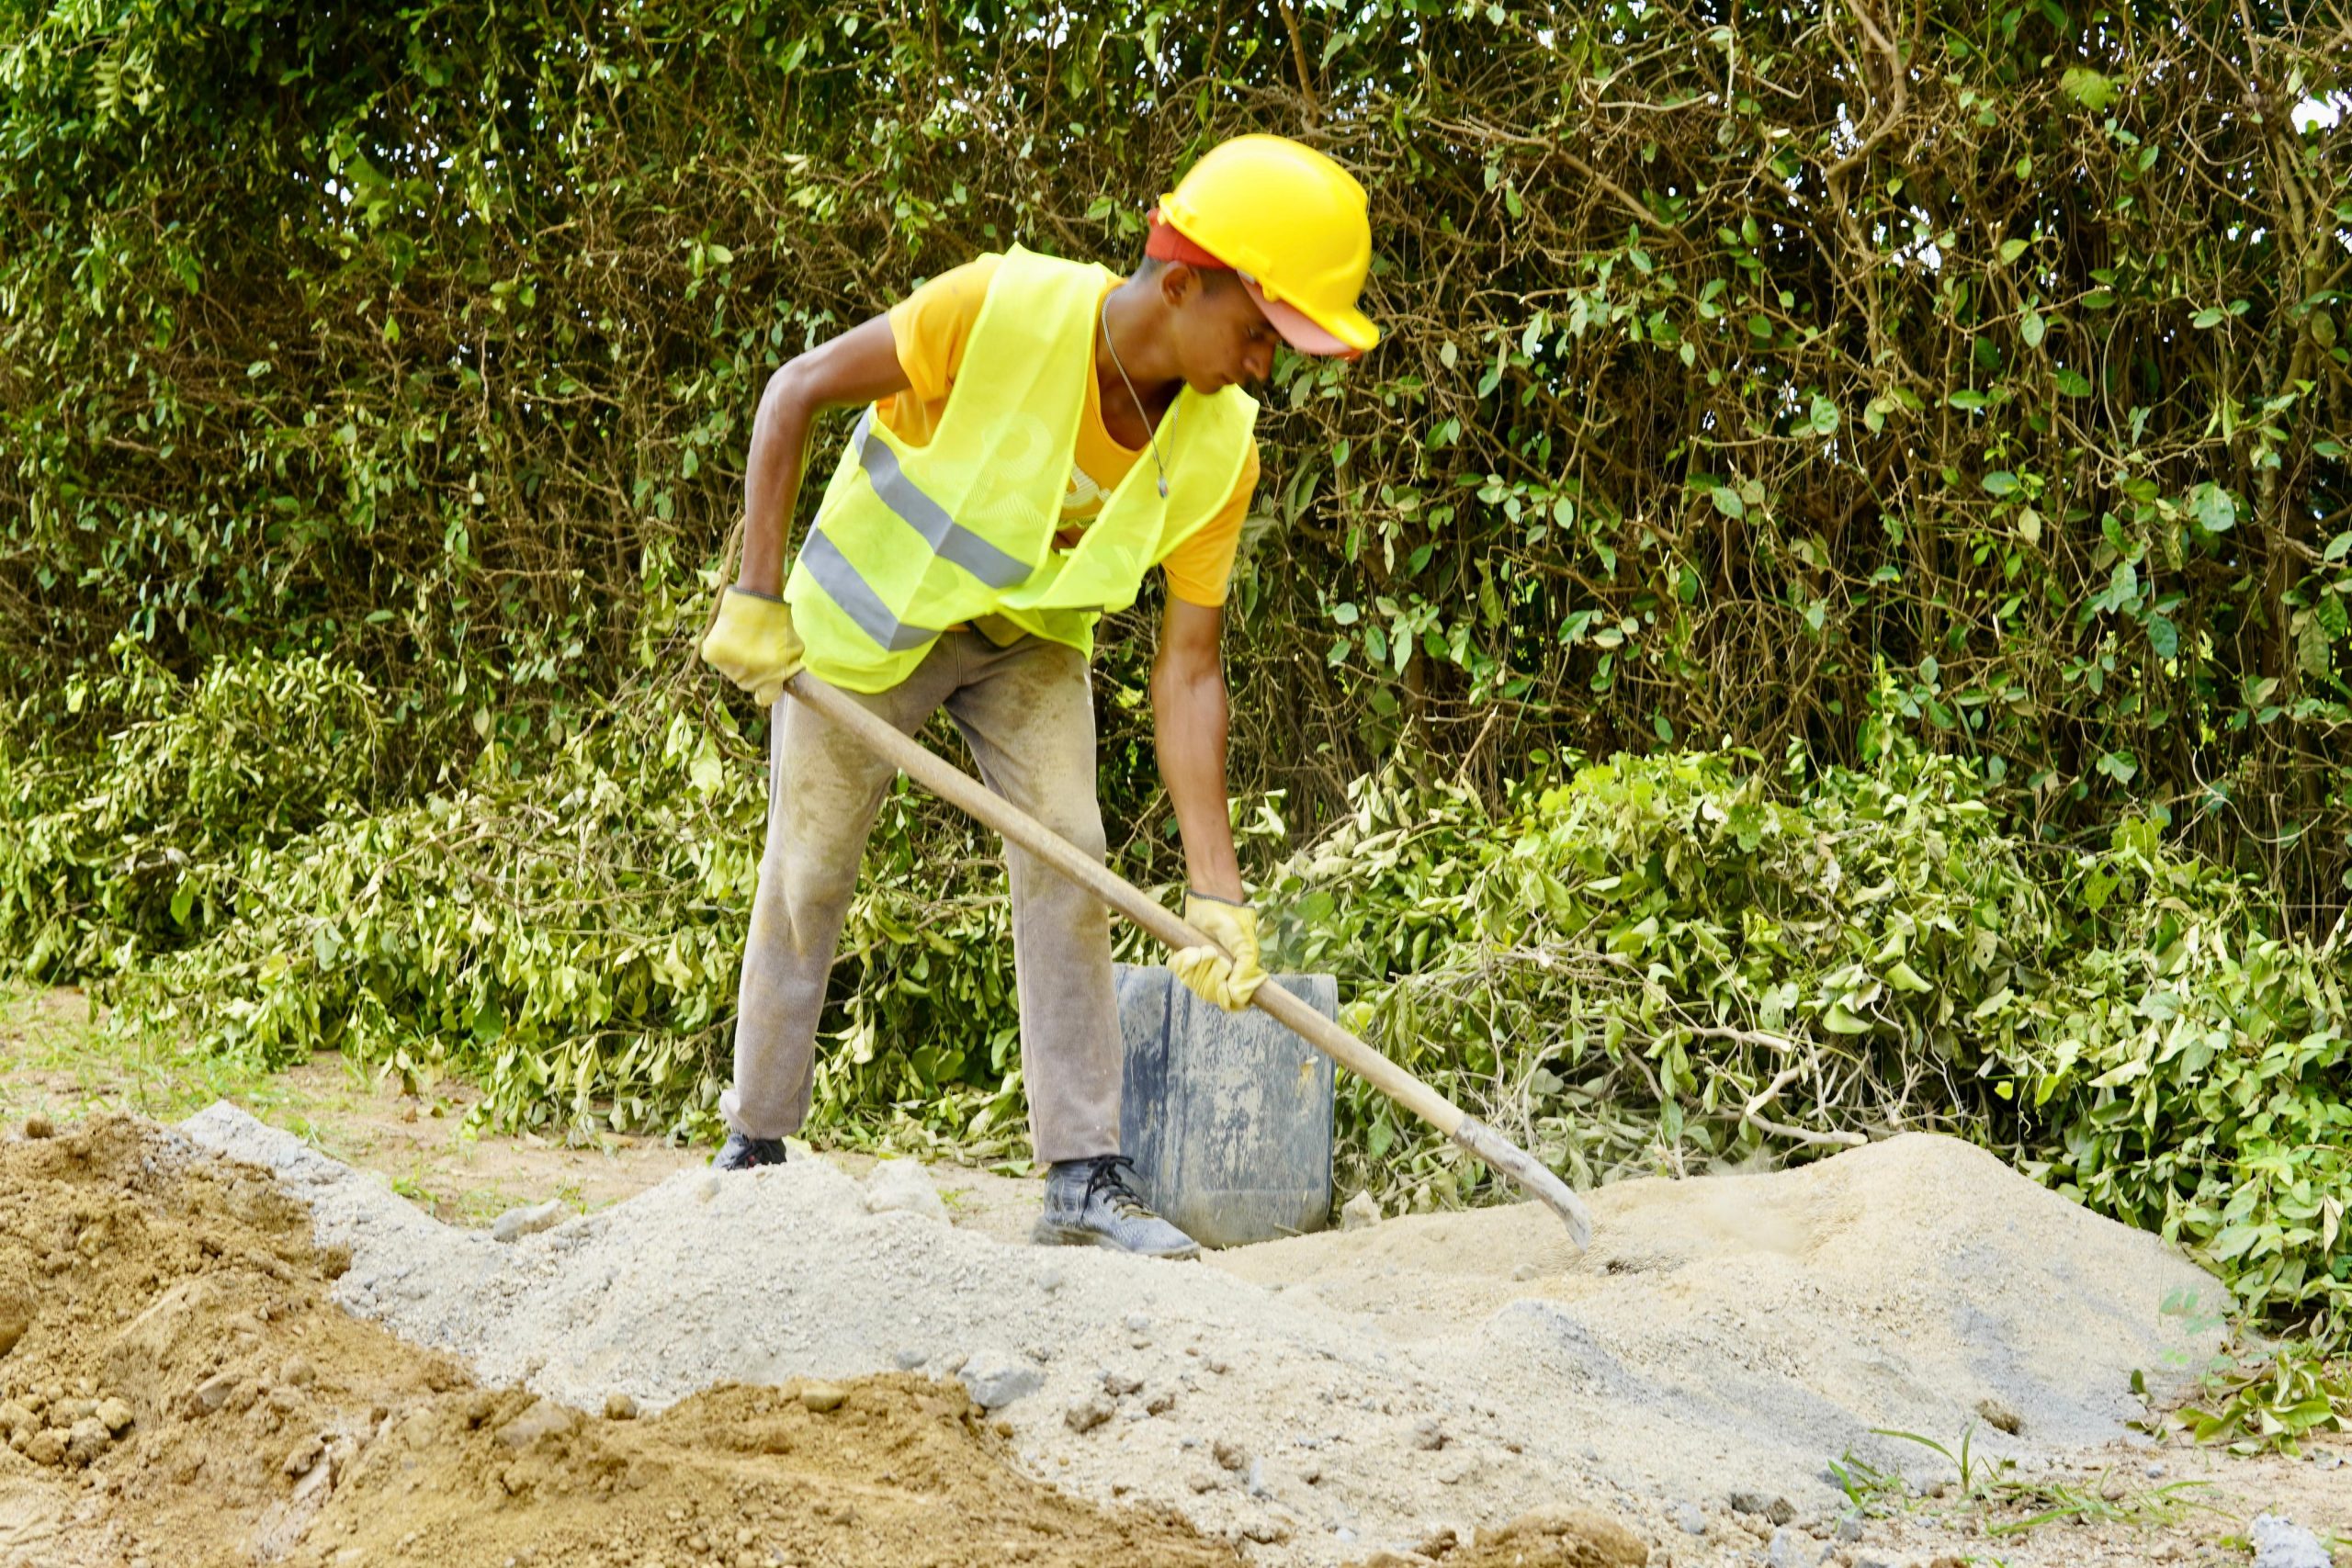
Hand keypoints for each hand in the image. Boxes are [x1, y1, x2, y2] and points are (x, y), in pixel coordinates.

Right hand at [699, 587, 804, 705]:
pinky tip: (732, 638)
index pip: (765, 699)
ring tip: (744, 640)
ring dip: (737, 660)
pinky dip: (724, 651)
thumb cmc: (779, 621)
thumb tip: (781, 683)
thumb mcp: (794, 648)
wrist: (757, 596)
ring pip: (732, 671)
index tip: (767, 681)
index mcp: (770, 678)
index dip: (767, 691)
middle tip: (755, 649)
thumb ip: (788, 670)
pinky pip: (719, 659)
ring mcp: (728, 667)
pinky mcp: (713, 654)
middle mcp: (747, 677)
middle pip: (747, 683)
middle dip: (753, 671)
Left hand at [1170, 891, 1267, 1012]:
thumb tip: (1238, 996)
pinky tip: (1193, 950)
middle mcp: (1217, 978)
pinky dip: (1185, 960)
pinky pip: (1178, 971)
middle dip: (1212, 974)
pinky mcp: (1183, 961)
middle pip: (1209, 994)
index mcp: (1236, 979)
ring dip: (1199, 965)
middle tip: (1217, 955)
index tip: (1224, 984)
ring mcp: (1199, 971)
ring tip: (1206, 949)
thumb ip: (1246, 971)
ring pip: (1193, 984)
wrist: (1214, 903)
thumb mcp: (1246, 946)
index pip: (1229, 1003)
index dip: (1225, 997)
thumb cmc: (1234, 925)